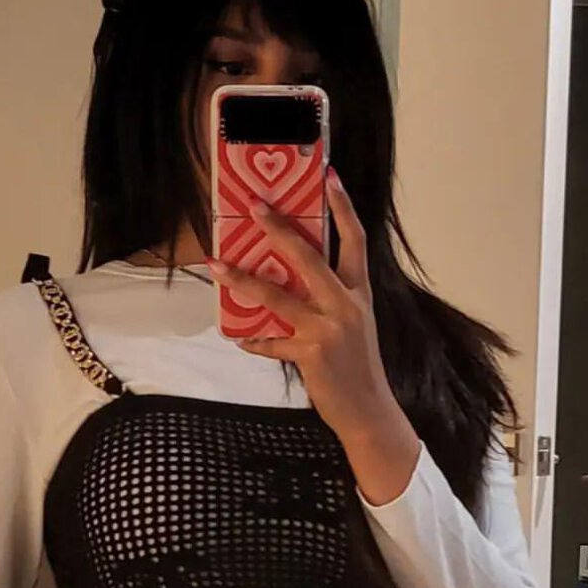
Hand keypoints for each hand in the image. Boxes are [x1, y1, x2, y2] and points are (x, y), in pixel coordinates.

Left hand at [208, 168, 398, 443]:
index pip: (356, 240)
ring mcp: (327, 328)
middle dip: (280, 230)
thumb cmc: (357, 365)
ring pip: (277, 295)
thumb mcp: (354, 324)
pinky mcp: (310, 353)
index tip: (330, 177)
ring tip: (218, 265)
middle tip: (257, 207)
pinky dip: (255, 341)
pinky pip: (271, 342)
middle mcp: (346, 304)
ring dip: (243, 280)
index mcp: (359, 293)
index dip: (344, 208)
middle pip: (309, 257)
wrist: (369, 410)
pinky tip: (240, 339)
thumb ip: (330, 300)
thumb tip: (289, 278)